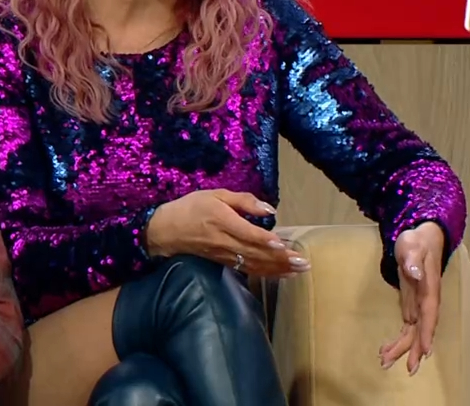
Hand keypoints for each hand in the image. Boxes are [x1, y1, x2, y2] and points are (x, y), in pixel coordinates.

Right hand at [145, 189, 308, 276]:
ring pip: (255, 264)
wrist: (166, 230)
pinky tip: (283, 274)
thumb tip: (269, 208)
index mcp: (222, 221)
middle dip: (281, 259)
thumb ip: (243, 200)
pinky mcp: (225, 262)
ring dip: (278, 269)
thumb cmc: (191, 208)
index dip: (264, 239)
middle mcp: (225, 241)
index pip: (246, 233)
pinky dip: (268, 273)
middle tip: (303, 263)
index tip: (282, 244)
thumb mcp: (215, 195)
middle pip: (256, 253)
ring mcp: (225, 255)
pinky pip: (249, 270)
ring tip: (299, 270)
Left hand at [380, 221, 444, 374]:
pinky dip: (399, 339)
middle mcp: (427, 302)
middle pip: (421, 331)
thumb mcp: (411, 247)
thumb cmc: (417, 242)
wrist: (422, 238)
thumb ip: (413, 262)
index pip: (429, 317)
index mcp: (429, 291)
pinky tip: (386, 349)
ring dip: (402, 348)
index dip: (427, 335)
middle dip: (414, 350)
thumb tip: (415, 274)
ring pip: (413, 333)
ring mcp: (420, 305)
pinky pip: (408, 327)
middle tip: (406, 370)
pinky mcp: (412, 304)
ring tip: (385, 362)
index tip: (424, 353)